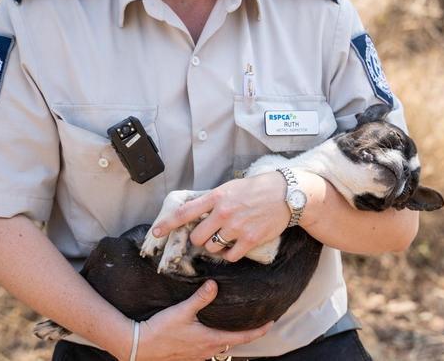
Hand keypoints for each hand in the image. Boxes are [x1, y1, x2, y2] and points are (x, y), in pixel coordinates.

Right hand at [135, 280, 271, 360]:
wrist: (138, 346)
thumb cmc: (160, 330)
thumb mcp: (182, 311)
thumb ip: (200, 298)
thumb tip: (215, 285)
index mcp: (210, 340)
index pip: (242, 338)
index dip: (259, 331)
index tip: (271, 324)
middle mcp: (207, 351)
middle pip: (233, 343)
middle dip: (246, 333)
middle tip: (256, 322)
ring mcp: (197, 357)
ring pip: (220, 348)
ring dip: (229, 338)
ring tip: (235, 326)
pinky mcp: (187, 357)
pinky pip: (207, 350)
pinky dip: (215, 341)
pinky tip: (210, 333)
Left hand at [152, 172, 289, 261]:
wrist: (286, 195)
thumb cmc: (259, 189)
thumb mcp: (232, 187)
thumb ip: (214, 200)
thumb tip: (197, 212)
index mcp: (217, 197)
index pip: (185, 212)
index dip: (168, 224)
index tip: (157, 232)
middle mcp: (224, 212)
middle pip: (198, 237)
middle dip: (201, 239)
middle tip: (210, 235)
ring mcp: (236, 227)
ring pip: (213, 248)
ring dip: (216, 246)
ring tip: (228, 237)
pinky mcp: (249, 239)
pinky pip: (230, 256)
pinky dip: (231, 254)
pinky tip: (238, 245)